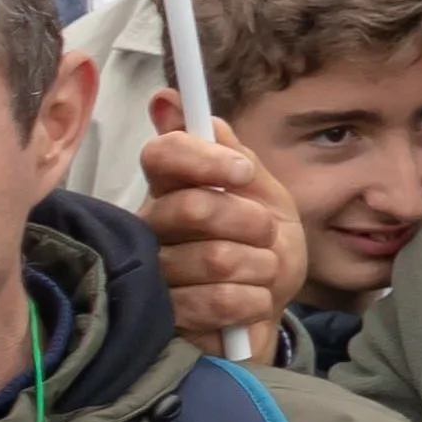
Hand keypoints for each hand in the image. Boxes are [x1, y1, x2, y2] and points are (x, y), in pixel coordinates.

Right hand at [137, 93, 308, 349]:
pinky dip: (253, 301)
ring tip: (260, 273)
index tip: (242, 173)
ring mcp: (153, 277)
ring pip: (217, 258)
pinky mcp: (166, 321)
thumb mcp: (264, 195)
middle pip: (194, 207)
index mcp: (171, 191)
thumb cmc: (263, 248)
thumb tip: (167, 100)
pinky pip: (219, 301)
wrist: (271, 310)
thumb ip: (230, 153)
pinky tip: (251, 303)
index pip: (162, 155)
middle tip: (266, 234)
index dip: (205, 159)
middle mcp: (151, 229)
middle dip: (251, 221)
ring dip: (261, 266)